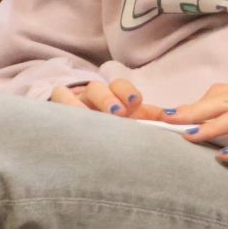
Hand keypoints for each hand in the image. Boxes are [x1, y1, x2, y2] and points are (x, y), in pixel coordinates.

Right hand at [50, 78, 165, 120]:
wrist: (82, 142)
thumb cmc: (114, 130)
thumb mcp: (134, 124)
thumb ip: (152, 121)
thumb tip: (176, 120)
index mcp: (113, 98)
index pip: (118, 86)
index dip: (126, 91)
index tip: (135, 103)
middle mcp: (90, 98)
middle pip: (95, 89)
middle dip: (107, 98)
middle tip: (118, 113)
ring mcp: (70, 106)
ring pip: (67, 95)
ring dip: (77, 104)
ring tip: (90, 119)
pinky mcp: (55, 117)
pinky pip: (52, 108)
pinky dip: (59, 111)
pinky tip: (68, 125)